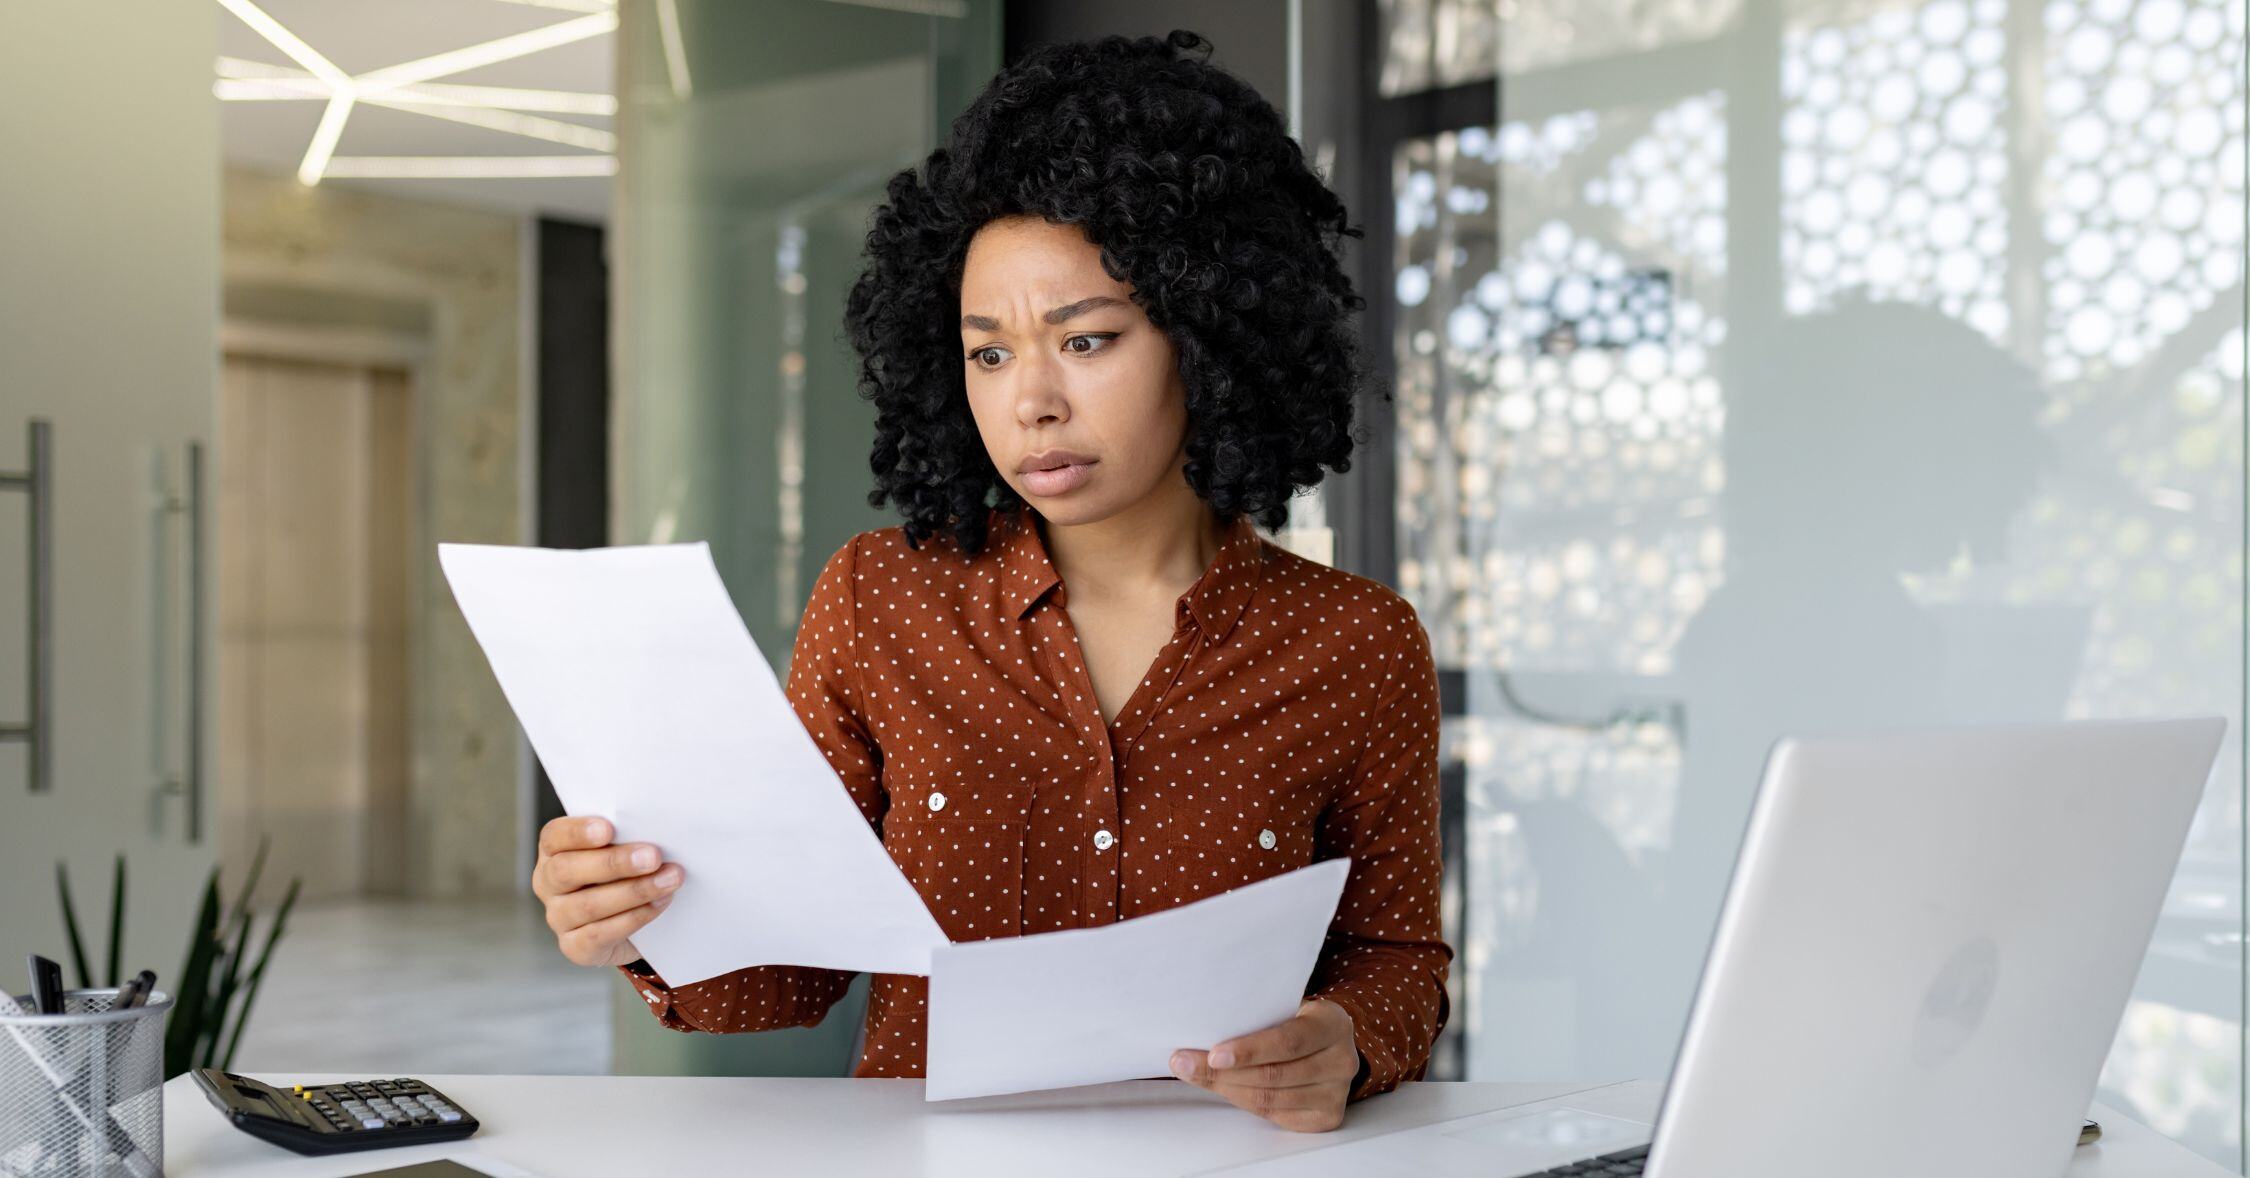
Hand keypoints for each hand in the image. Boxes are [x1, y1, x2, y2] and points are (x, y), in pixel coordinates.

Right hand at [532, 815, 685, 967]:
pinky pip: (599, 935)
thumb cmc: (630, 871)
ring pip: (587, 905)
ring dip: (634, 891)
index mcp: (554, 850)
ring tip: (669, 879)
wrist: (638, 923)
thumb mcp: (626, 847)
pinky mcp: (574, 947)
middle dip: (613, 863)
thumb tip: (655, 825)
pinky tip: (659, 904)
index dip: (578, 832)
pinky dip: (634, 918)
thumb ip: (629, 835)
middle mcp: (548, 883)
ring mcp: (558, 917)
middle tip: (653, 856)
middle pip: (567, 871)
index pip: (554, 836)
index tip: (609, 829)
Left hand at [1169, 998, 1358, 1131]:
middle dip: (1222, 1072)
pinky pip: (1275, 1114)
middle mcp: (1341, 1060)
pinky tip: (1222, 1088)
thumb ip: (1258, 1016)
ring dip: (1225, 1088)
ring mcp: (1337, 1092)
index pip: (1288, 1041)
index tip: (1213, 1054)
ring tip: (1193, 1074)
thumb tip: (1202, 1027)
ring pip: (1269, 1098)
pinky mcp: (1326, 1117)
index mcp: (1333, 1024)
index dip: (1249, 1050)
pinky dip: (1242, 1101)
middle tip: (1185, 1063)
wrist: (1329, 1042)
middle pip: (1274, 1075)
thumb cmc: (1299, 1021)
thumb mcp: (1287, 1007)